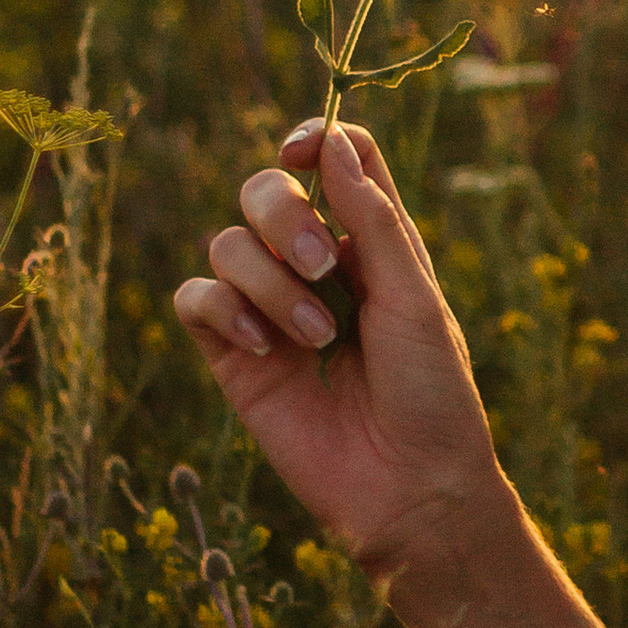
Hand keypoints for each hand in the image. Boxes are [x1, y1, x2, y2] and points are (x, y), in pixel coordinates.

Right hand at [173, 118, 507, 574]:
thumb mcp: (414, 296)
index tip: (301, 154)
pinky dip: (224, 311)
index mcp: (373, 242)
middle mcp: (316, 266)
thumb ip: (371, 219)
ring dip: (268, 283)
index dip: (314, 140)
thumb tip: (333, 142)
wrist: (411, 486)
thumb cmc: (432, 392)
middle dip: (282, 216)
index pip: (334, 160)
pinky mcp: (234, 356)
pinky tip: (264, 350)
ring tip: (317, 338)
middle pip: (264, 190)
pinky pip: (195, 299)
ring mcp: (271, 309)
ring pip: (226, 243)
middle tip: (318, 264)